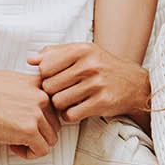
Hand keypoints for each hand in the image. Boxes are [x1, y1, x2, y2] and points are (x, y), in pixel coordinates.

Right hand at [0, 71, 59, 157]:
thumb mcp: (9, 78)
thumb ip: (26, 87)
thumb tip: (31, 96)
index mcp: (37, 83)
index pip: (56, 104)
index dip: (44, 117)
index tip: (31, 122)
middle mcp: (41, 97)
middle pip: (55, 123)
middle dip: (39, 132)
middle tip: (19, 134)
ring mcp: (36, 114)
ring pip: (51, 138)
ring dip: (34, 143)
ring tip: (15, 141)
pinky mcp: (29, 131)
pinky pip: (42, 150)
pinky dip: (30, 154)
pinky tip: (14, 147)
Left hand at [29, 43, 149, 123]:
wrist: (134, 83)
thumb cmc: (103, 67)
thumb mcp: (82, 53)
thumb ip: (55, 53)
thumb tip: (30, 60)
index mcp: (82, 49)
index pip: (44, 67)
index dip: (45, 76)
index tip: (54, 78)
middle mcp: (90, 65)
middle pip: (49, 86)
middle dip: (53, 92)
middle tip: (63, 92)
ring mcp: (97, 84)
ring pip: (58, 102)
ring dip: (61, 105)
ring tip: (70, 100)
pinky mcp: (102, 102)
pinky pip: (71, 114)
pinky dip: (70, 115)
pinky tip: (78, 109)